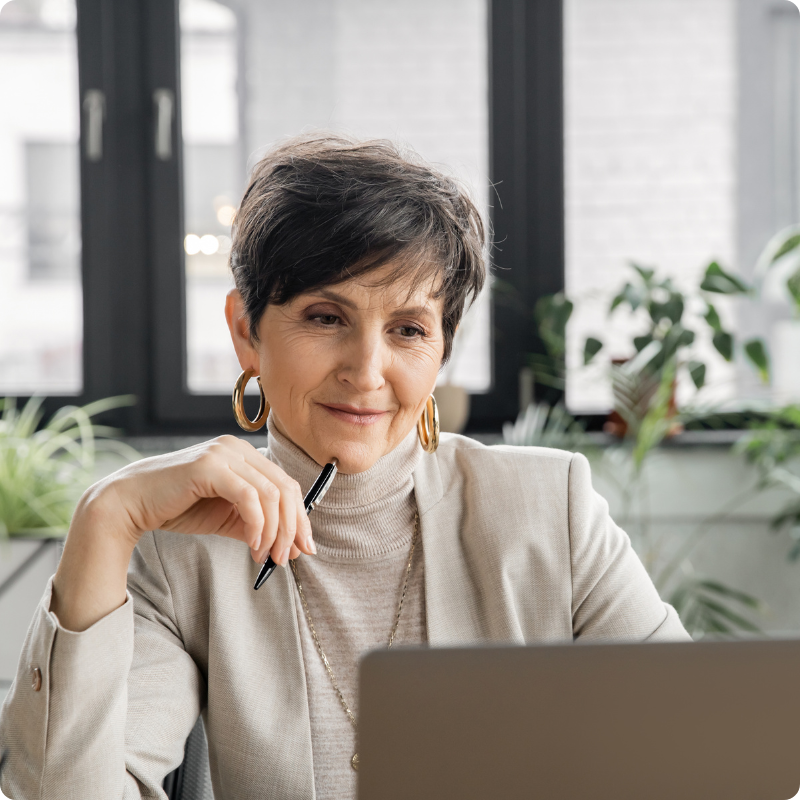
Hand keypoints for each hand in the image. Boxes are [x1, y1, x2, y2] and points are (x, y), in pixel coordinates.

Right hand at [108, 435, 313, 563]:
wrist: (130, 504)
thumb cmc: (177, 508)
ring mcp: (223, 453)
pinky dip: (257, 524)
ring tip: (267, 557)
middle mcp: (237, 448)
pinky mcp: (209, 466)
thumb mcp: (227, 518)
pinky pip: (248, 497)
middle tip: (288, 558)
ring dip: (275, 531)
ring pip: (271, 493)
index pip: (286, 484)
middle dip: (292, 527)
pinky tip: (253, 545)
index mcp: (244, 454)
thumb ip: (258, 525)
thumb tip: (293, 547)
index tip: (305, 548)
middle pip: (285, 488)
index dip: (300, 517)